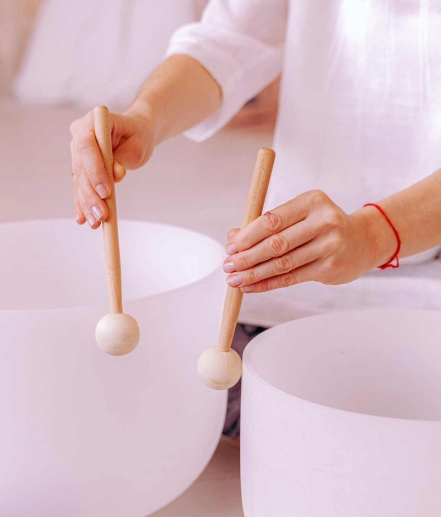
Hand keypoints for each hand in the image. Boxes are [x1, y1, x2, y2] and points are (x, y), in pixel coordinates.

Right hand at [70, 109, 154, 228]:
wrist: (134, 134)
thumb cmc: (137, 135)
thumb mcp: (138, 144)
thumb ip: (125, 157)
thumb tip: (116, 174)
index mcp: (92, 122)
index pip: (87, 146)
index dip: (94, 169)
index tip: (106, 190)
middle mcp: (79, 137)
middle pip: (81, 168)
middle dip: (91, 194)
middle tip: (102, 214)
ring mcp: (77, 153)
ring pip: (79, 181)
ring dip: (87, 203)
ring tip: (96, 222)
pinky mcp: (80, 168)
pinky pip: (80, 187)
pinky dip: (83, 204)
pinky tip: (84, 219)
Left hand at [223, 190, 396, 292]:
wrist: (362, 241)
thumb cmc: (321, 226)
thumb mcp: (298, 216)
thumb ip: (266, 224)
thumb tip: (232, 237)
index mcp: (311, 201)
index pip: (272, 219)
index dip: (248, 235)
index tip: (231, 247)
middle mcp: (324, 221)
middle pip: (276, 243)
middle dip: (247, 257)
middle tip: (228, 265)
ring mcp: (329, 245)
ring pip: (283, 263)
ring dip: (254, 274)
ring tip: (234, 280)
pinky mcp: (330, 267)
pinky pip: (291, 278)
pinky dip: (268, 283)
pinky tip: (251, 287)